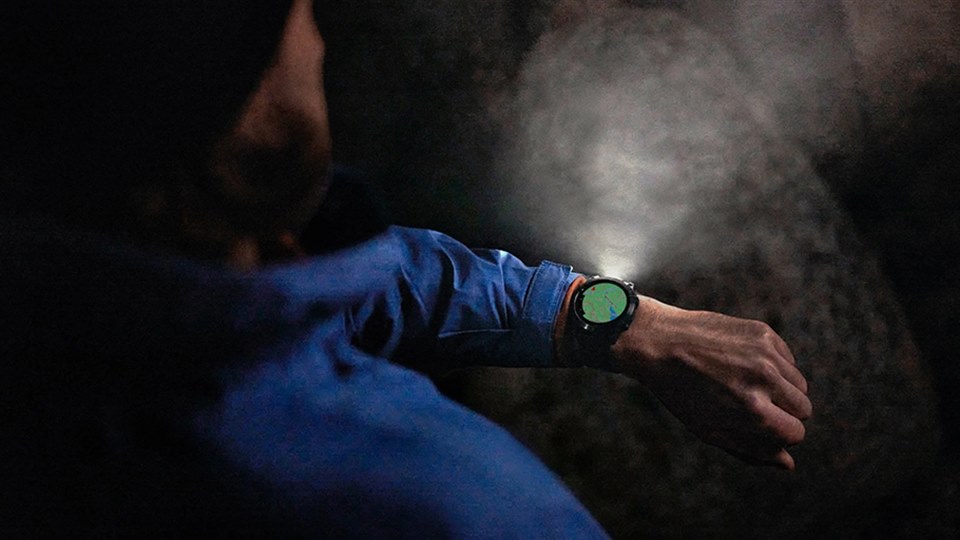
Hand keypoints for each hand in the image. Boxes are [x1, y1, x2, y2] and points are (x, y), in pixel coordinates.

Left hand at [610, 296, 811, 469]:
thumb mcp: (709, 429)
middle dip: (785, 413)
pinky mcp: (763, 332)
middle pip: (804, 409)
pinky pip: (788, 359)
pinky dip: (774, 366)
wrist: (658, 342)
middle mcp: (765, 379)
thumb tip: (788, 463)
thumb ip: (752, 449)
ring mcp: (766, 352)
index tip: (760, 428)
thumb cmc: (681, 392)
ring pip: (799, 383)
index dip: (779, 435)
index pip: (796, 434)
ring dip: (781, 389)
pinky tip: (744, 364)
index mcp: (753, 410)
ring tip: (746, 385)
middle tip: (754, 406)